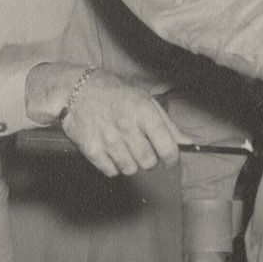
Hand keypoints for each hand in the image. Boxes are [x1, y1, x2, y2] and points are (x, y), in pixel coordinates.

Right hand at [58, 72, 179, 176]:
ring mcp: (108, 139)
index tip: (169, 159)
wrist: (75, 90)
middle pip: (149, 162)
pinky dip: (112, 165)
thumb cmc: (113, 93)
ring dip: (130, 162)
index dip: (172, 158)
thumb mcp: (144, 99)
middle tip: (140, 147)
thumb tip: (187, 142)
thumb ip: (167, 124)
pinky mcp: (92, 149)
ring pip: (130, 169)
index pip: (167, 148)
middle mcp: (127, 126)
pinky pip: (111, 171)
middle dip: (148, 158)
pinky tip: (110, 151)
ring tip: (123, 147)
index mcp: (144, 111)